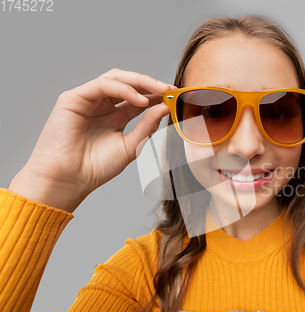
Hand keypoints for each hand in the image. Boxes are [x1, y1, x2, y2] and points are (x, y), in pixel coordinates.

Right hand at [8, 68, 173, 211]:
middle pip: (128, 83)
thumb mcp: (131, 145)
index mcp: (115, 116)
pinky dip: (123, 89)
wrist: (69, 180)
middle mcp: (102, 105)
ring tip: (159, 90)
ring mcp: (88, 100)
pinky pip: (102, 85)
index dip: (157, 95)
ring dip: (140, 81)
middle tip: (169, 88)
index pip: (139, 98)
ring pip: (116, 78)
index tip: (175, 96)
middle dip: (150, 84)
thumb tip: (165, 107)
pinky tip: (139, 100)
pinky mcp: (74, 98)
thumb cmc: (95, 167)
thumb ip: (147, 126)